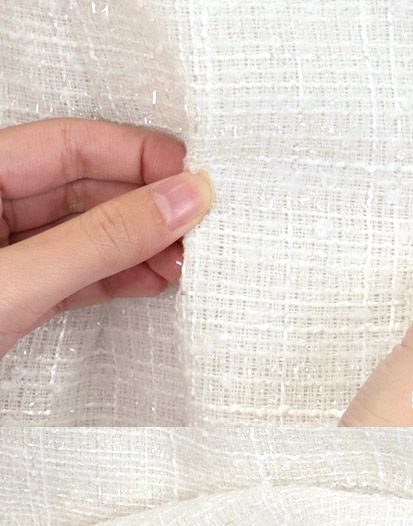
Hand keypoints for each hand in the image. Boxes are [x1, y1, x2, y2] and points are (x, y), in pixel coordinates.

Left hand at [0, 117, 212, 356]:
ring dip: (141, 246)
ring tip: (183, 261)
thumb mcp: (18, 278)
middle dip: (145, 206)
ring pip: (88, 234)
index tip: (188, 179)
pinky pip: (80, 274)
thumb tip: (175, 202)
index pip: (69, 145)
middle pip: (85, 187)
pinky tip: (153, 281)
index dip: (135, 155)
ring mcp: (7, 255)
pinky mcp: (19, 295)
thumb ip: (100, 239)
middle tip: (196, 225)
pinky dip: (119, 278)